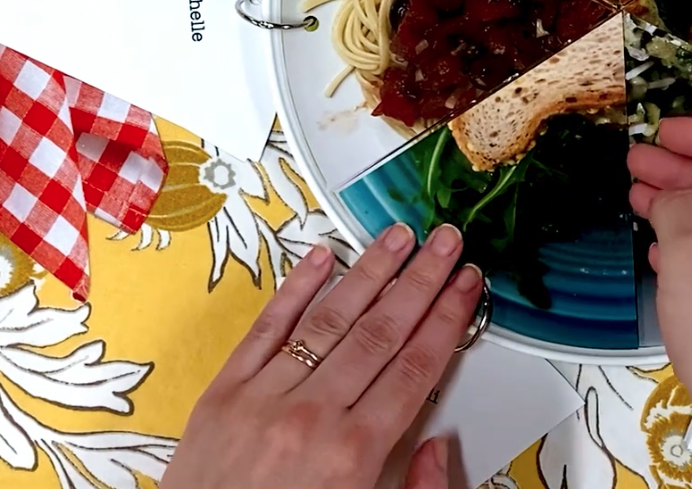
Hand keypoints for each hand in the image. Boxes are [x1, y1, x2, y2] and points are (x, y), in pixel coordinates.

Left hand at [164, 223, 482, 488]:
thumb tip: (440, 448)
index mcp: (353, 454)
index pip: (416, 367)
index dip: (448, 319)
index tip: (467, 286)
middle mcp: (310, 416)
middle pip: (382, 331)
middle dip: (422, 280)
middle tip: (446, 242)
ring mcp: (263, 398)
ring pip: (329, 319)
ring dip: (370, 271)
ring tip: (398, 237)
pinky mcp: (223, 393)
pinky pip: (267, 328)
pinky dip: (296, 288)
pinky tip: (321, 256)